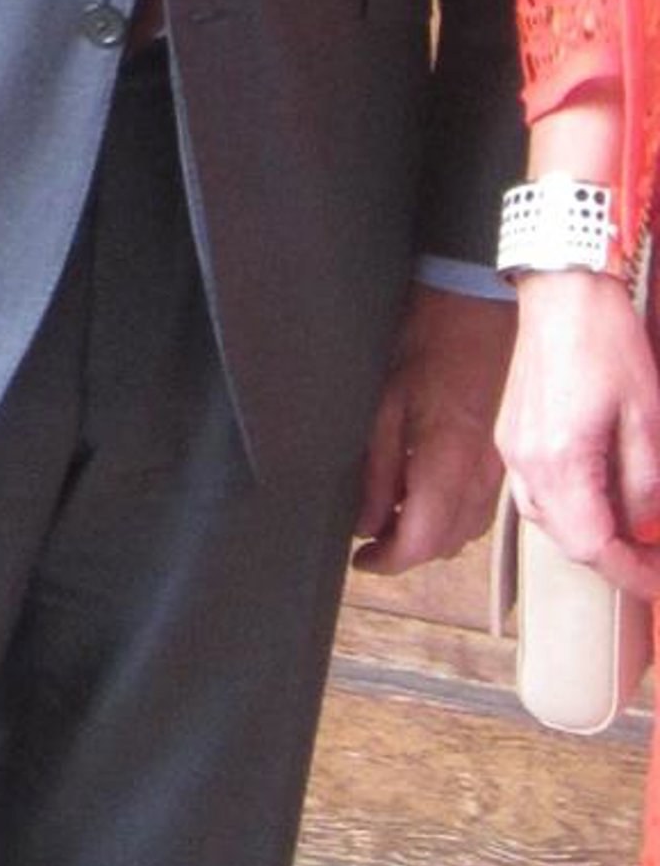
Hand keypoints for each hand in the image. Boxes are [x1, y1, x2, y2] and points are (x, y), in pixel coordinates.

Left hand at [353, 283, 508, 575]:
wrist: (476, 304)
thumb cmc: (426, 342)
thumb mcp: (385, 404)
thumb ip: (377, 471)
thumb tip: (367, 523)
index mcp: (448, 460)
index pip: (421, 539)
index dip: (387, 560)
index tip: (361, 558)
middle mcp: (481, 473)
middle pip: (446, 543)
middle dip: (406, 552)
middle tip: (371, 538)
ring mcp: (498, 466)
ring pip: (467, 531)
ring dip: (431, 538)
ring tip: (394, 518)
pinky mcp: (503, 456)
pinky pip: (480, 508)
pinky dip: (452, 517)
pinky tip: (425, 495)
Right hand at [495, 270, 659, 600]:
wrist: (563, 289)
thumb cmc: (606, 340)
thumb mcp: (649, 415)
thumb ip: (646, 481)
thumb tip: (645, 526)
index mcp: (561, 462)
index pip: (594, 546)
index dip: (631, 573)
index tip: (659, 582)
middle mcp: (527, 465)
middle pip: (569, 540)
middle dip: (614, 556)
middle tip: (654, 555)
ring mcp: (513, 451)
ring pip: (550, 520)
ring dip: (590, 532)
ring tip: (630, 526)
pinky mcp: (511, 437)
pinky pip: (538, 492)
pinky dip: (569, 505)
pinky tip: (597, 491)